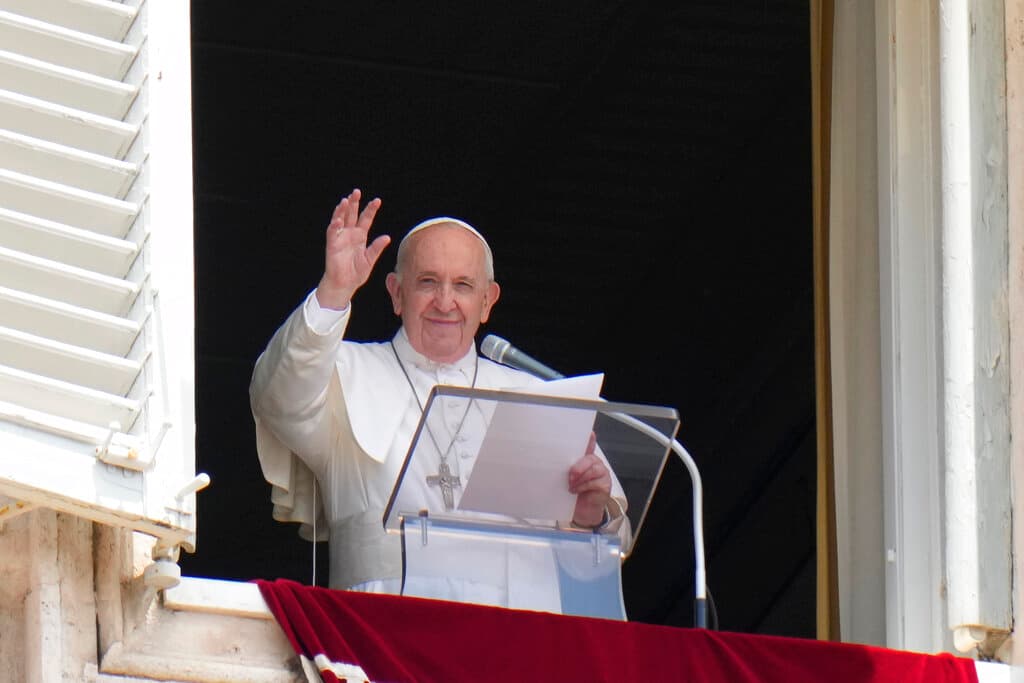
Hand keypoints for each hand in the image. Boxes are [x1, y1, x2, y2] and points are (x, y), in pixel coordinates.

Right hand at [315, 188, 389, 309]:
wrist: (345, 284)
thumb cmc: (357, 273)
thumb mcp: (370, 259)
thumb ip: (377, 248)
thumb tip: (387, 237)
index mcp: (360, 236)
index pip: (366, 219)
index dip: (370, 210)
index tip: (377, 200)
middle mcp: (350, 234)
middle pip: (352, 215)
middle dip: (354, 203)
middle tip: (357, 192)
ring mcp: (340, 238)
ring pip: (340, 220)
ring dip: (342, 210)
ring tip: (346, 201)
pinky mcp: (332, 245)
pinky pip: (333, 233)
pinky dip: (335, 226)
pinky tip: (338, 220)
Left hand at [569, 432, 610, 527]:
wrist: (582, 511)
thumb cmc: (573, 492)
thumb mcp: (566, 477)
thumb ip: (563, 467)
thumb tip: (552, 461)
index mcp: (584, 458)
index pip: (588, 445)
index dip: (589, 439)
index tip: (589, 434)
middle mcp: (594, 463)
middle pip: (589, 458)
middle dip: (578, 465)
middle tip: (570, 474)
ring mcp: (602, 473)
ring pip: (593, 469)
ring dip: (580, 478)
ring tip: (571, 485)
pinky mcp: (605, 484)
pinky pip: (594, 482)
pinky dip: (583, 486)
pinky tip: (576, 491)